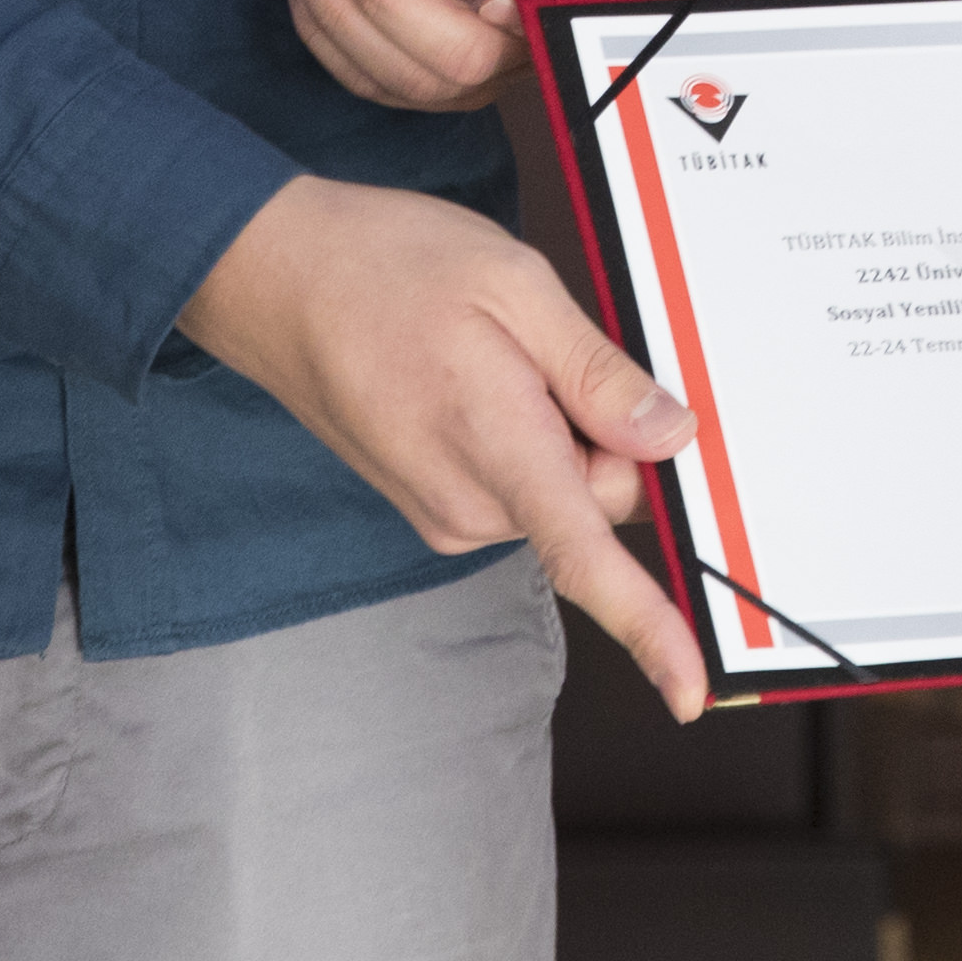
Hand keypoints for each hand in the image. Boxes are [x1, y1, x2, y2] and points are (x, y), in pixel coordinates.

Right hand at [182, 171, 712, 719]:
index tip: (688, 692)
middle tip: (544, 345)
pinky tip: (474, 373)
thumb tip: (669, 436)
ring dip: (558, 424)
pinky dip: (524, 433)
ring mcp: (446, 512)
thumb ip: (596, 371)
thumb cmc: (381, 268)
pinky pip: (519, 483)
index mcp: (496, 452)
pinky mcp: (432, 503)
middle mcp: (470, 507)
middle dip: (606, 429)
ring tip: (490, 351)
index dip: (649, 630)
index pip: (587, 561)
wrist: (272, 278)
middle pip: (600, 499)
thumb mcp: (513, 284)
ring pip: (560, 487)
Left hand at [288, 0, 544, 112]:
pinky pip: (360, 76)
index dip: (468, 29)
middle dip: (382, 0)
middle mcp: (511, 27)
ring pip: (399, 81)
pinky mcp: (404, 61)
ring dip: (340, 11)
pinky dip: (321, 25)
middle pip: (453, 70)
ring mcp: (458, 52)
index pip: (519, 39)